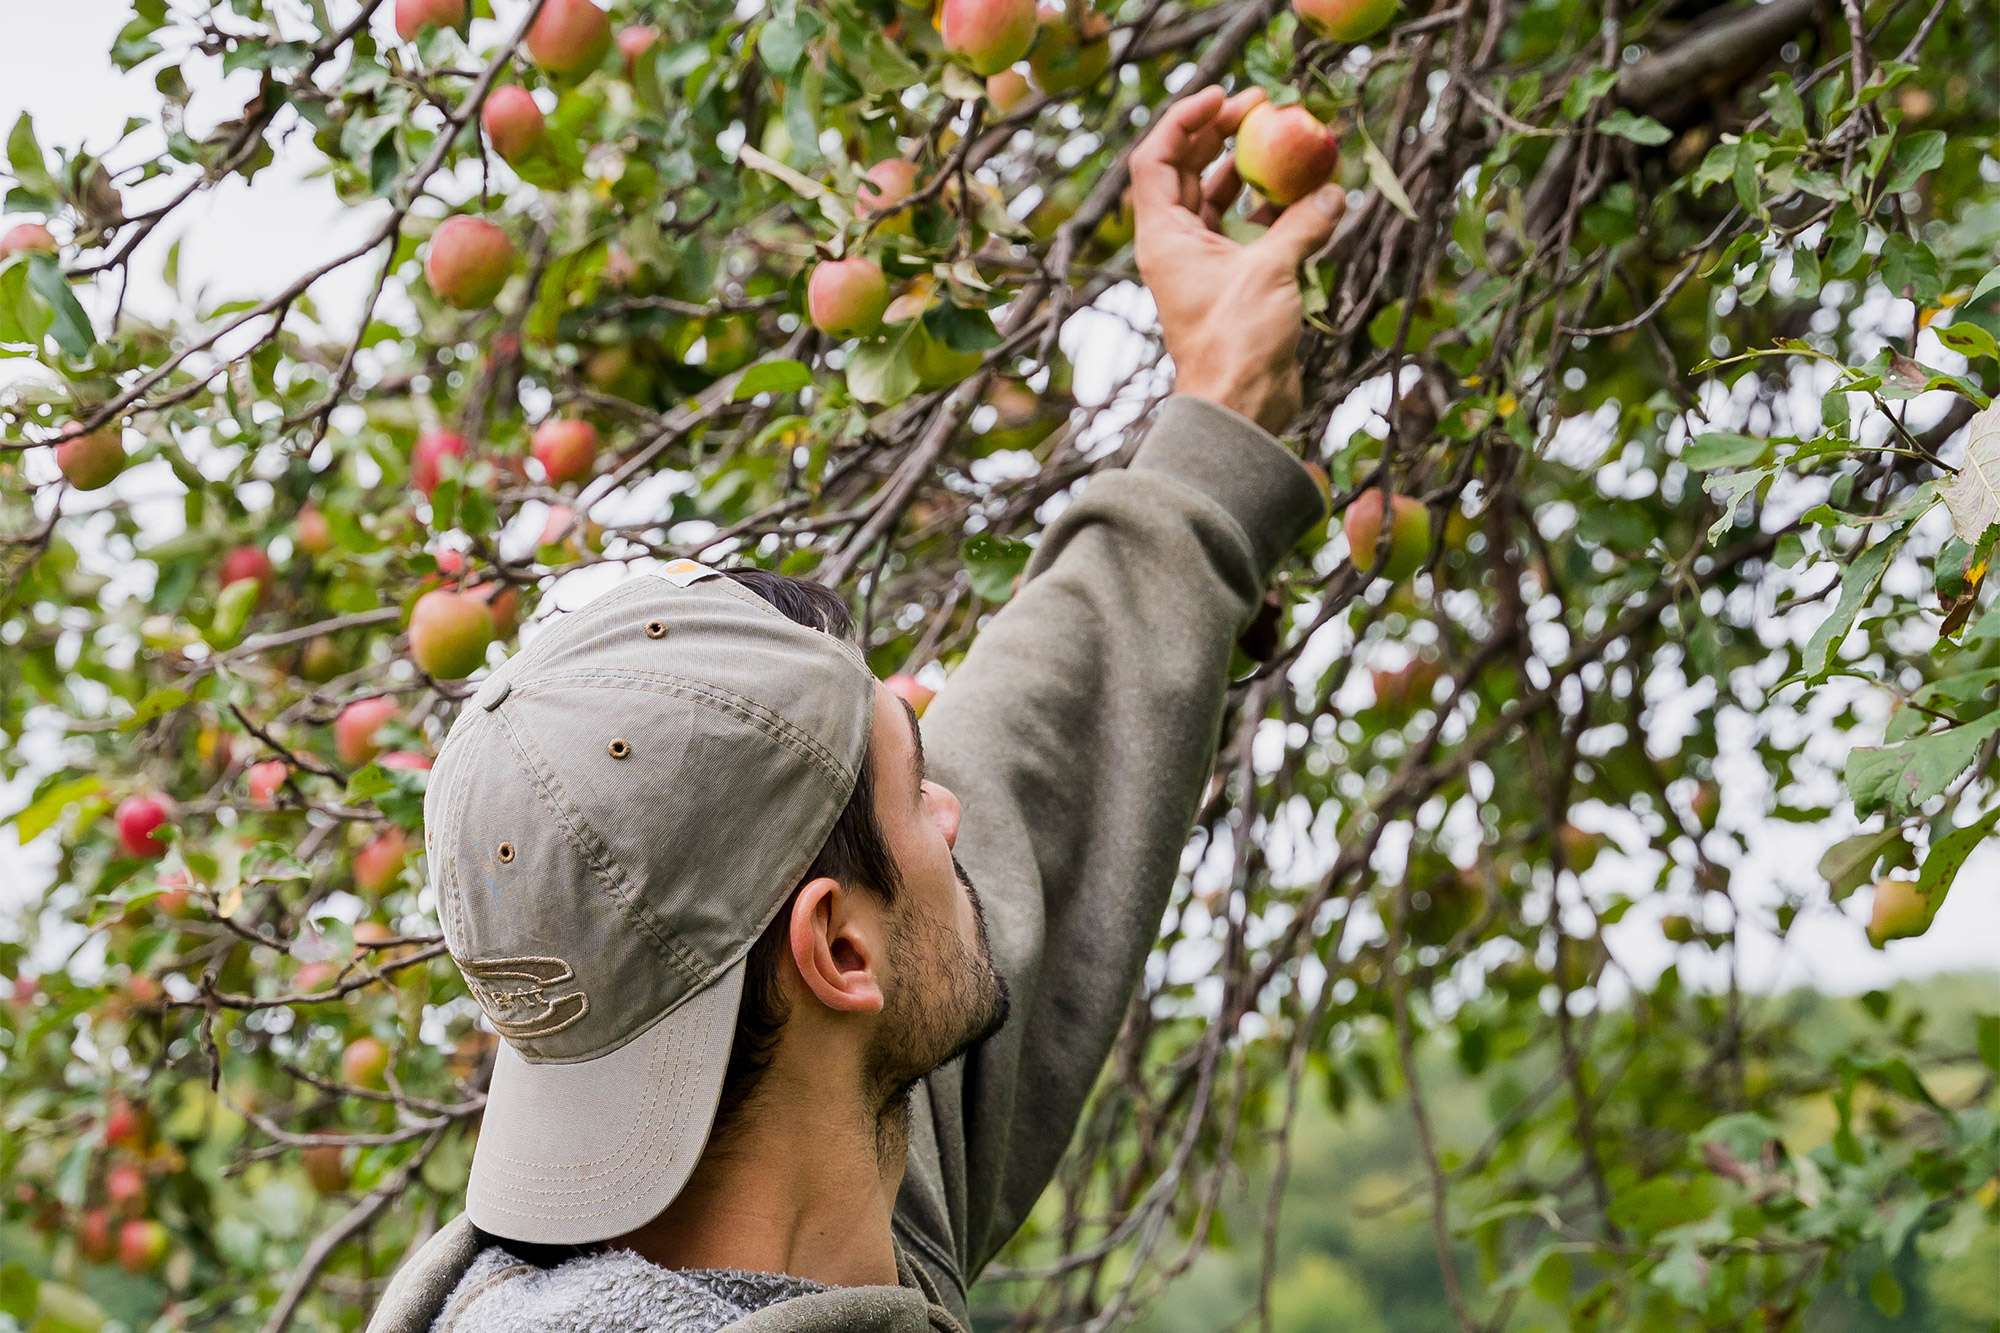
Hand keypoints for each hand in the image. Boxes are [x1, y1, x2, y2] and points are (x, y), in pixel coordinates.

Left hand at [1130, 85, 1345, 435]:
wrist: (1240, 407)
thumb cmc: (1237, 341)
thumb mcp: (1271, 271)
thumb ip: (1302, 225)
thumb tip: (1335, 194)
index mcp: (1163, 235)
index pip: (1156, 157)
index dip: (1185, 119)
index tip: (1225, 95)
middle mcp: (1176, 244)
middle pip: (1190, 170)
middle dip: (1223, 134)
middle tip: (1264, 105)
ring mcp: (1203, 263)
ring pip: (1221, 199)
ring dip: (1251, 170)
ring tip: (1289, 142)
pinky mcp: (1232, 282)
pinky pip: (1248, 231)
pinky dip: (1273, 210)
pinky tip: (1308, 194)